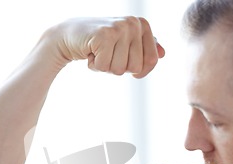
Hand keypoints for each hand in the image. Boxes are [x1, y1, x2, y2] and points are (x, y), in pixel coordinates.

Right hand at [43, 17, 164, 77]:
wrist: (69, 35)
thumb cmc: (100, 41)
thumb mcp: (125, 43)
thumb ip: (145, 46)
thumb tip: (163, 53)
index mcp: (143, 24)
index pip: (152, 61)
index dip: (139, 70)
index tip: (126, 63)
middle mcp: (133, 23)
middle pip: (136, 67)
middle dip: (119, 68)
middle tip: (107, 53)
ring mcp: (119, 28)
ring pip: (120, 69)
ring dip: (106, 67)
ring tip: (99, 52)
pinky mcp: (104, 35)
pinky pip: (105, 67)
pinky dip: (95, 66)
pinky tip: (90, 52)